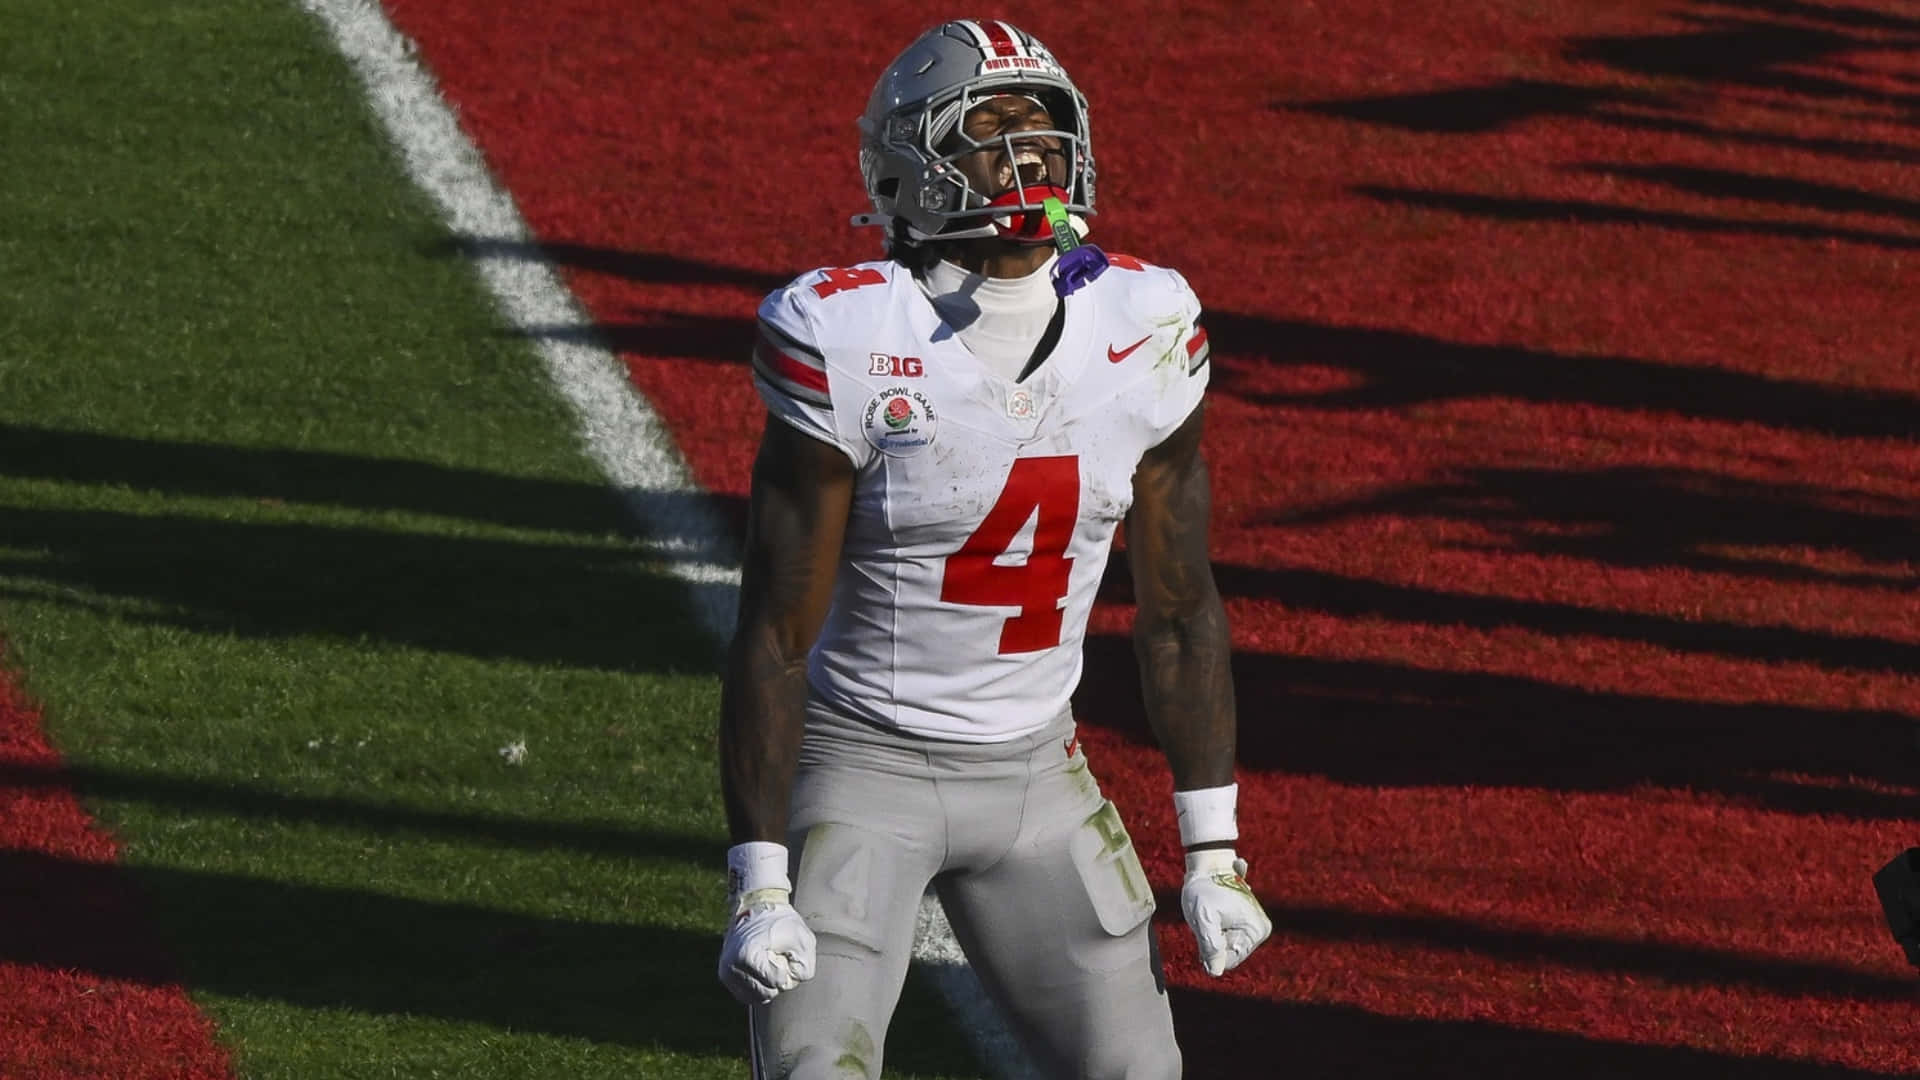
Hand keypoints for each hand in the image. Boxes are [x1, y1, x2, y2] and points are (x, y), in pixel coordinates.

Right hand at [718, 887, 817, 1004]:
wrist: (755, 906)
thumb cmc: (781, 922)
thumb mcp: (802, 938)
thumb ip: (804, 967)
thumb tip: (789, 984)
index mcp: (747, 956)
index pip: (778, 982)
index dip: (787, 967)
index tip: (781, 949)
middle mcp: (731, 967)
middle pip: (767, 992)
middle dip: (777, 977)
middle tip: (775, 955)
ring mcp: (726, 973)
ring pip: (756, 997)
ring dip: (768, 983)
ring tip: (767, 960)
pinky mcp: (724, 977)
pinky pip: (747, 995)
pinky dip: (758, 985)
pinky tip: (760, 968)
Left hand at [1180, 848, 1272, 975]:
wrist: (1207, 863)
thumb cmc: (1205, 887)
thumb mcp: (1203, 917)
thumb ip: (1210, 945)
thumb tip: (1215, 972)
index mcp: (1256, 931)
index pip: (1229, 960)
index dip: (1211, 949)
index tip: (1207, 925)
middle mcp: (1259, 931)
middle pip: (1228, 953)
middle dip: (1212, 940)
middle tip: (1208, 917)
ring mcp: (1253, 926)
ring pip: (1224, 946)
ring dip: (1211, 933)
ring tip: (1211, 912)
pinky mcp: (1245, 922)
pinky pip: (1224, 936)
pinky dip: (1214, 927)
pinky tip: (1215, 909)